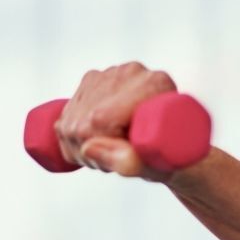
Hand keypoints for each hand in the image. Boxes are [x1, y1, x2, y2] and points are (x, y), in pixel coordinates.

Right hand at [53, 61, 179, 180]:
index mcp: (154, 84)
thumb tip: (89, 148)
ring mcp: (109, 75)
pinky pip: (62, 122)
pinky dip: (74, 143)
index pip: (101, 120)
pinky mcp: (91, 83)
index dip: (104, 147)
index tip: (126, 158)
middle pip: (83, 122)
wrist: (176, 149)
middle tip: (123, 159)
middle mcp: (132, 72)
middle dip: (94, 152)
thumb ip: (130, 162)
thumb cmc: (172, 158)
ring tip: (116, 152)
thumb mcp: (158, 167)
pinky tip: (100, 144)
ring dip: (84, 150)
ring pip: (69, 124)